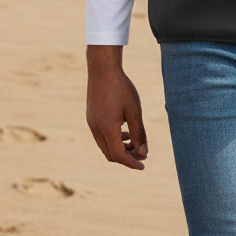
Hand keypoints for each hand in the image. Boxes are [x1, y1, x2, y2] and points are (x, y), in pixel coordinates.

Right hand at [86, 45, 147, 169]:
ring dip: (120, 148)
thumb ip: (139, 133)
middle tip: (142, 153)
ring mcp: (91, 123)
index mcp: (107, 128)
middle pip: (111, 154)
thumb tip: (144, 152)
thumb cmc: (121, 88)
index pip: (119, 155)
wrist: (103, 70)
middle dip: (127, 157)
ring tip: (134, 142)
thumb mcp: (135, 111)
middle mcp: (96, 129)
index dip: (131, 163)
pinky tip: (124, 130)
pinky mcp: (91, 118)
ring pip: (105, 146)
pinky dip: (113, 139)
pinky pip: (101, 136)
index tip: (143, 165)